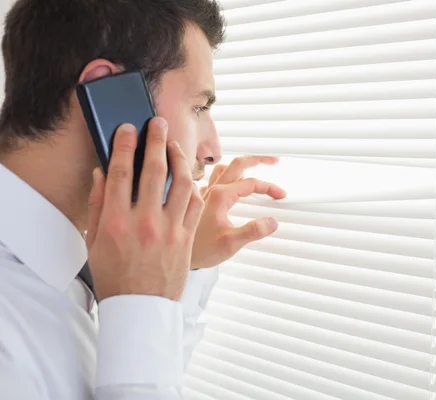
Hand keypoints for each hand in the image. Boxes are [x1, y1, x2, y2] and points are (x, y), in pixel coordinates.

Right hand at [86, 118, 203, 301]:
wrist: (142, 306)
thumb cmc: (115, 275)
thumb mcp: (95, 242)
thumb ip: (98, 205)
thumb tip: (102, 174)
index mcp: (118, 222)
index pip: (121, 173)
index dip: (125, 145)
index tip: (128, 128)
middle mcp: (146, 221)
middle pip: (154, 171)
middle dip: (156, 141)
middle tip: (158, 122)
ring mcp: (170, 229)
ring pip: (181, 183)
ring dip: (179, 159)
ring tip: (175, 145)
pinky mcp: (187, 237)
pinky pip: (194, 204)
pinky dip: (192, 186)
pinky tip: (188, 177)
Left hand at [191, 156, 285, 269]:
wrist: (173, 255)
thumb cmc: (199, 250)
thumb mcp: (230, 243)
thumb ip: (253, 231)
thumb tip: (273, 221)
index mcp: (220, 196)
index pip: (251, 183)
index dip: (269, 187)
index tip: (281, 195)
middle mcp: (212, 190)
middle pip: (237, 164)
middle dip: (257, 160)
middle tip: (274, 160)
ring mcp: (204, 194)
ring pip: (224, 169)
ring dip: (240, 165)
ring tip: (253, 168)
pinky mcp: (200, 200)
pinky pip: (214, 179)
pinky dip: (226, 175)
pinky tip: (229, 182)